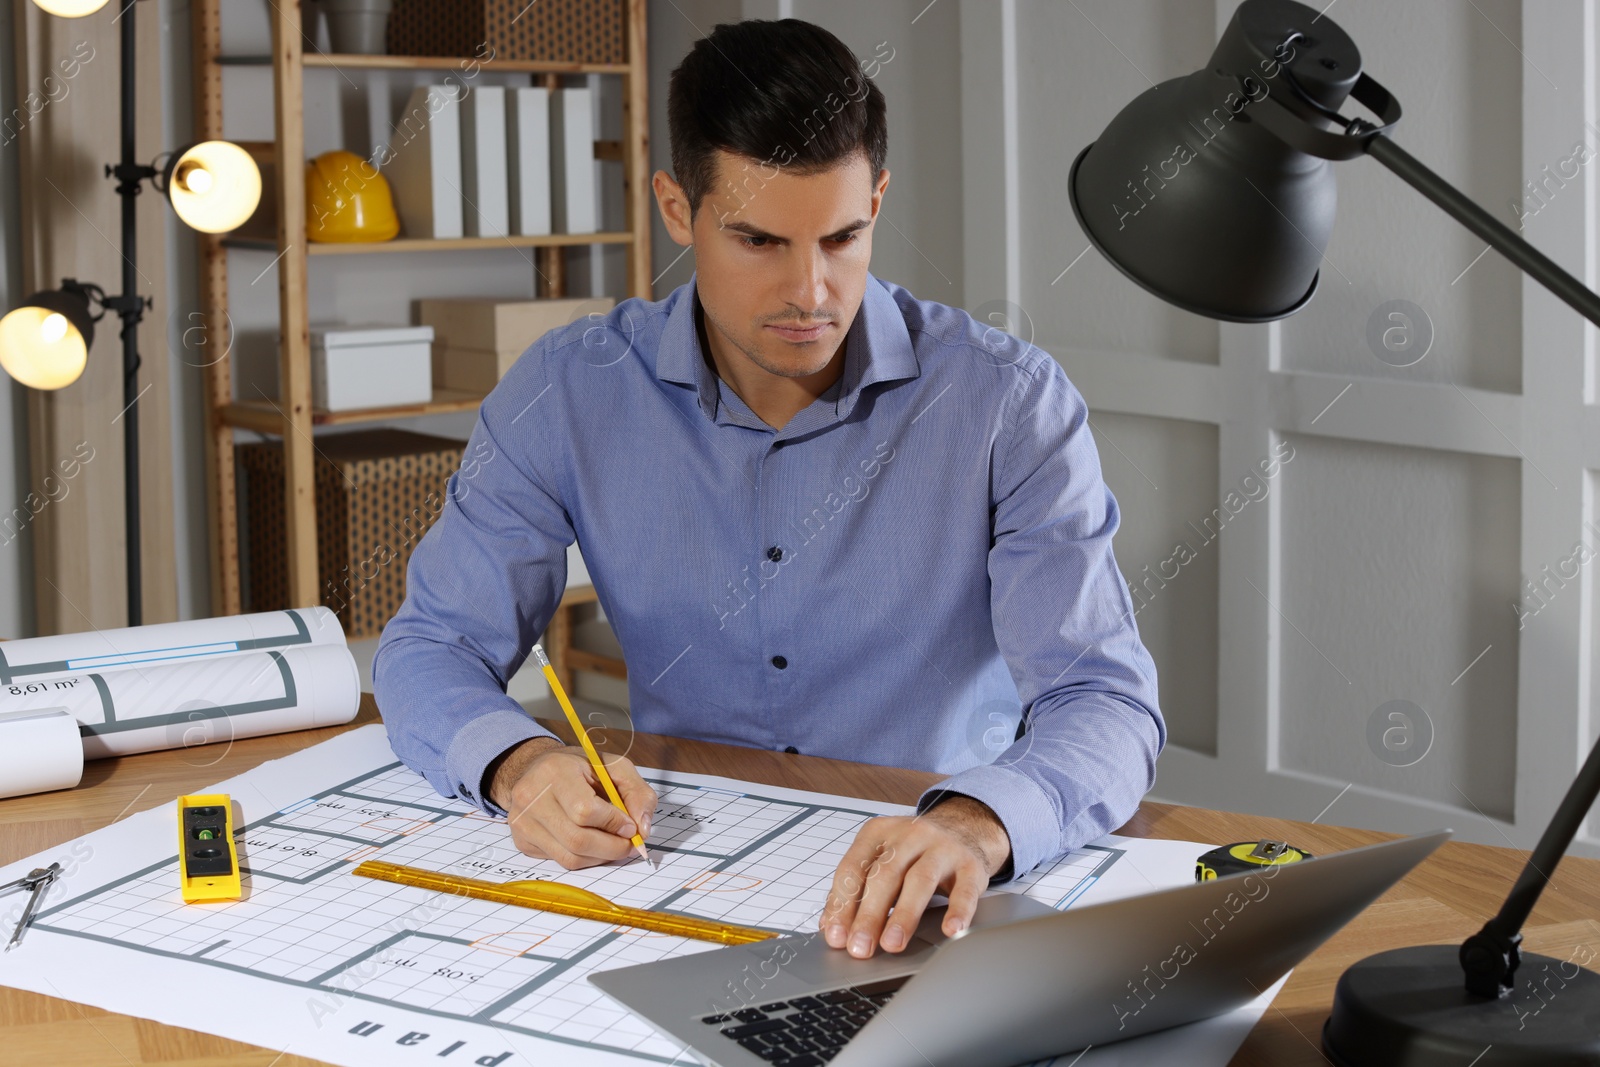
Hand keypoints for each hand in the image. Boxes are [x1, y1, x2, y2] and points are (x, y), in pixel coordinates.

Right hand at [487, 736, 657, 867]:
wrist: (536, 769)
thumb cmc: (578, 768)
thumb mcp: (613, 766)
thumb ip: (637, 793)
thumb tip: (643, 829)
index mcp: (554, 772)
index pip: (585, 811)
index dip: (614, 823)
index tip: (630, 826)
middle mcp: (531, 797)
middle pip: (577, 840)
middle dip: (612, 848)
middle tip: (628, 843)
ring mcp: (522, 822)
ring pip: (569, 858)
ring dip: (600, 857)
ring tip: (612, 843)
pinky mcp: (521, 841)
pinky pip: (559, 861)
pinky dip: (583, 858)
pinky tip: (589, 842)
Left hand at [819, 795, 1010, 957]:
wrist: (964, 829)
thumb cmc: (914, 851)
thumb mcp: (882, 857)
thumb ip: (856, 887)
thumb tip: (830, 924)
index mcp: (879, 833)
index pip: (853, 868)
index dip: (842, 903)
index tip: (836, 936)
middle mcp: (909, 836)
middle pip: (885, 875)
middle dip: (869, 915)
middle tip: (860, 948)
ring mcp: (942, 848)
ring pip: (920, 880)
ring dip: (904, 915)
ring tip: (892, 944)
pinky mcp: (970, 865)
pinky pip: (964, 890)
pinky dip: (957, 911)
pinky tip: (949, 930)